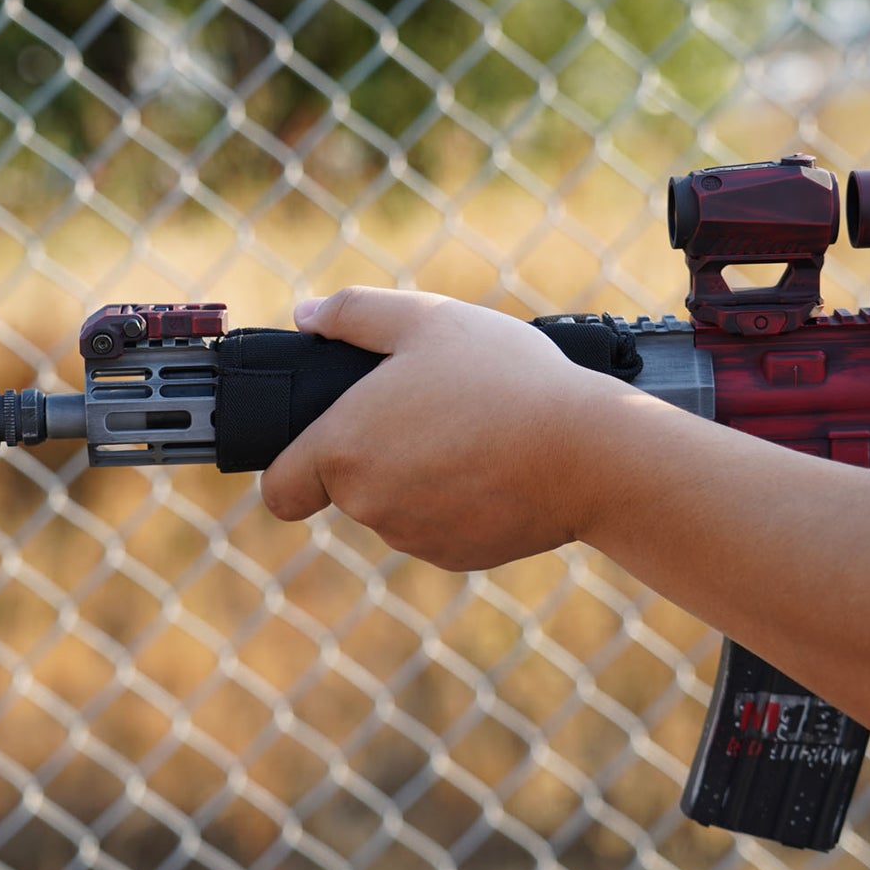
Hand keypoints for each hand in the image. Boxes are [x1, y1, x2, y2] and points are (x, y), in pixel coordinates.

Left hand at [259, 288, 623, 569]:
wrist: (589, 453)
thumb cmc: (503, 380)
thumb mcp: (426, 318)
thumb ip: (353, 313)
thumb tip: (305, 314)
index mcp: (343, 449)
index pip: (280, 489)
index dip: (294, 464)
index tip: (325, 440)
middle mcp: (368, 505)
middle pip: (346, 488)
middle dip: (375, 453)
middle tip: (428, 407)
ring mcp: (414, 537)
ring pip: (394, 507)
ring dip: (417, 476)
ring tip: (470, 429)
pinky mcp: (458, 556)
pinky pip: (439, 527)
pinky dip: (456, 501)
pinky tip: (494, 465)